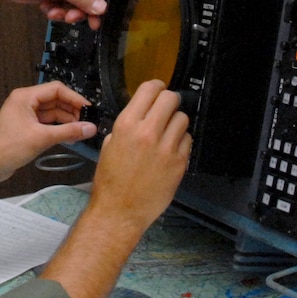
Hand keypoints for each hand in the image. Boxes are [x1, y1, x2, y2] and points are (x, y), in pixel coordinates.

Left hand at [0, 0, 106, 29]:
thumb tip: (101, 7)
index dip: (96, 4)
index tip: (94, 20)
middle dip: (78, 10)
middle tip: (70, 17)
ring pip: (71, 6)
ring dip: (64, 13)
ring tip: (54, 12)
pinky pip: (59, 8)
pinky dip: (53, 11)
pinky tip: (45, 8)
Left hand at [0, 82, 96, 185]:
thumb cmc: (9, 148)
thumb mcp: (42, 138)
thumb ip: (68, 132)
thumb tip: (91, 128)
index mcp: (25, 97)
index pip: (56, 89)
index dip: (74, 98)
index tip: (89, 109)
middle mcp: (25, 102)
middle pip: (55, 100)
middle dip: (72, 110)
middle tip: (88, 122)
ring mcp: (25, 114)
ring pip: (52, 112)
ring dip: (66, 120)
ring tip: (82, 131)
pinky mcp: (27, 127)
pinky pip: (47, 123)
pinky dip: (58, 128)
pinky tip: (70, 136)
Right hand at [90, 80, 190, 231]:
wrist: (120, 210)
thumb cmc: (110, 180)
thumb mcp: (109, 144)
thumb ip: (127, 126)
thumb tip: (142, 114)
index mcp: (127, 124)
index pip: (150, 89)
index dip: (156, 87)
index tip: (158, 91)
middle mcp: (148, 132)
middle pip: (171, 99)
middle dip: (169, 101)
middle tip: (165, 110)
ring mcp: (166, 148)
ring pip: (183, 119)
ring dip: (176, 122)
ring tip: (168, 133)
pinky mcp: (179, 163)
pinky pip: (188, 140)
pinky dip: (181, 142)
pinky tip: (171, 150)